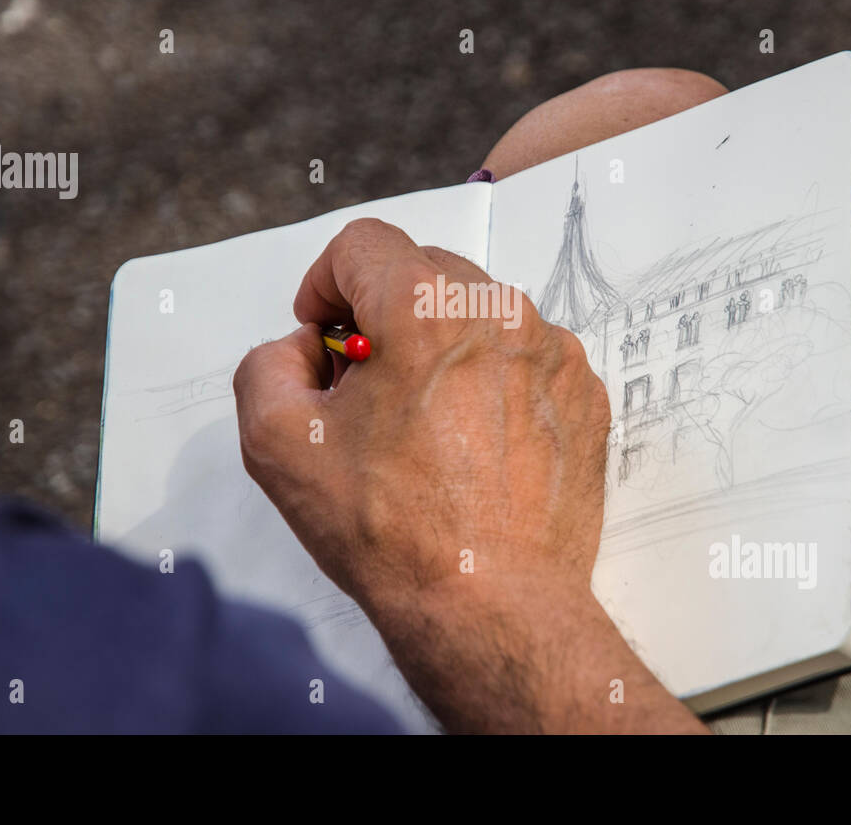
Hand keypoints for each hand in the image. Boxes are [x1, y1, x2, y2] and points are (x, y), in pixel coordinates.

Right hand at [233, 218, 706, 732]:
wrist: (492, 607)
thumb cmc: (394, 532)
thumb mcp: (278, 443)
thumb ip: (268, 364)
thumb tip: (305, 348)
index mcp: (427, 308)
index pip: (363, 243)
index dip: (325, 284)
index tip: (323, 335)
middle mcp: (501, 313)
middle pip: (422, 270)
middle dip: (380, 315)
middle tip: (363, 388)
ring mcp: (552, 353)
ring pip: (475, 314)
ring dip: (436, 347)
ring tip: (420, 426)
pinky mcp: (582, 394)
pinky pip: (522, 357)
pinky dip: (488, 381)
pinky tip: (469, 446)